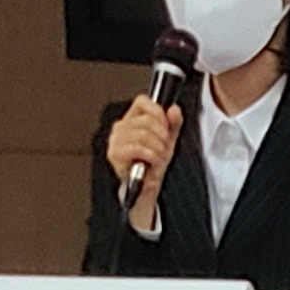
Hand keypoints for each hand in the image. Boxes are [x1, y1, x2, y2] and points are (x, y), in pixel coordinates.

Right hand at [105, 99, 181, 232]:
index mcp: (132, 119)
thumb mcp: (167, 142)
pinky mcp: (115, 154)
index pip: (142, 101)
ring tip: (159, 157)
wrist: (145, 189)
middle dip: (162, 136)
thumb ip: (173, 124)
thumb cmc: (153, 164)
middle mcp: (121, 126)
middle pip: (146, 120)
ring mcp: (116, 139)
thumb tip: (174, 109)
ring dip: (158, 148)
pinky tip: (153, 161)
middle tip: (164, 148)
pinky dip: (151, 155)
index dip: (158, 112)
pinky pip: (137, 147)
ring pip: (143, 133)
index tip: (166, 127)